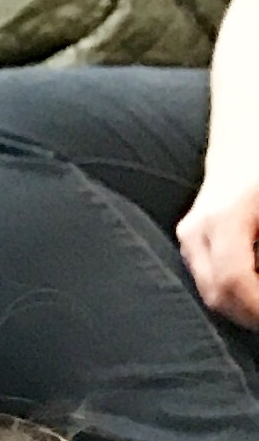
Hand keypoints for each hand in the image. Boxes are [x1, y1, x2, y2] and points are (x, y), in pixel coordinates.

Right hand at [179, 159, 258, 330]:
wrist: (246, 125)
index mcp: (224, 217)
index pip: (232, 281)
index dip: (256, 308)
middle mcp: (197, 229)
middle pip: (216, 294)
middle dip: (249, 315)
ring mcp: (189, 234)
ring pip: (209, 291)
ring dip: (241, 306)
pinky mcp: (190, 236)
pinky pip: (208, 278)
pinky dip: (233, 291)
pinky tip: (253, 288)